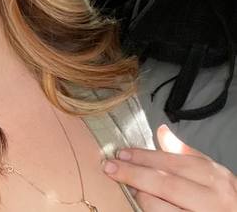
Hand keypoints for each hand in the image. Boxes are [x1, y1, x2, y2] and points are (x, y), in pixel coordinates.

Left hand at [102, 124, 236, 210]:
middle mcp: (213, 200)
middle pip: (166, 183)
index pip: (173, 163)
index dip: (144, 157)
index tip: (121, 153)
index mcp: (214, 177)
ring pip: (163, 208)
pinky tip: (140, 204)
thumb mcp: (211, 173)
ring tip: (127, 186)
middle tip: (110, 167)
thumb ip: (185, 154)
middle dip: (134, 174)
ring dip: (141, 196)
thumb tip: (162, 131)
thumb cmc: (223, 199)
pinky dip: (150, 211)